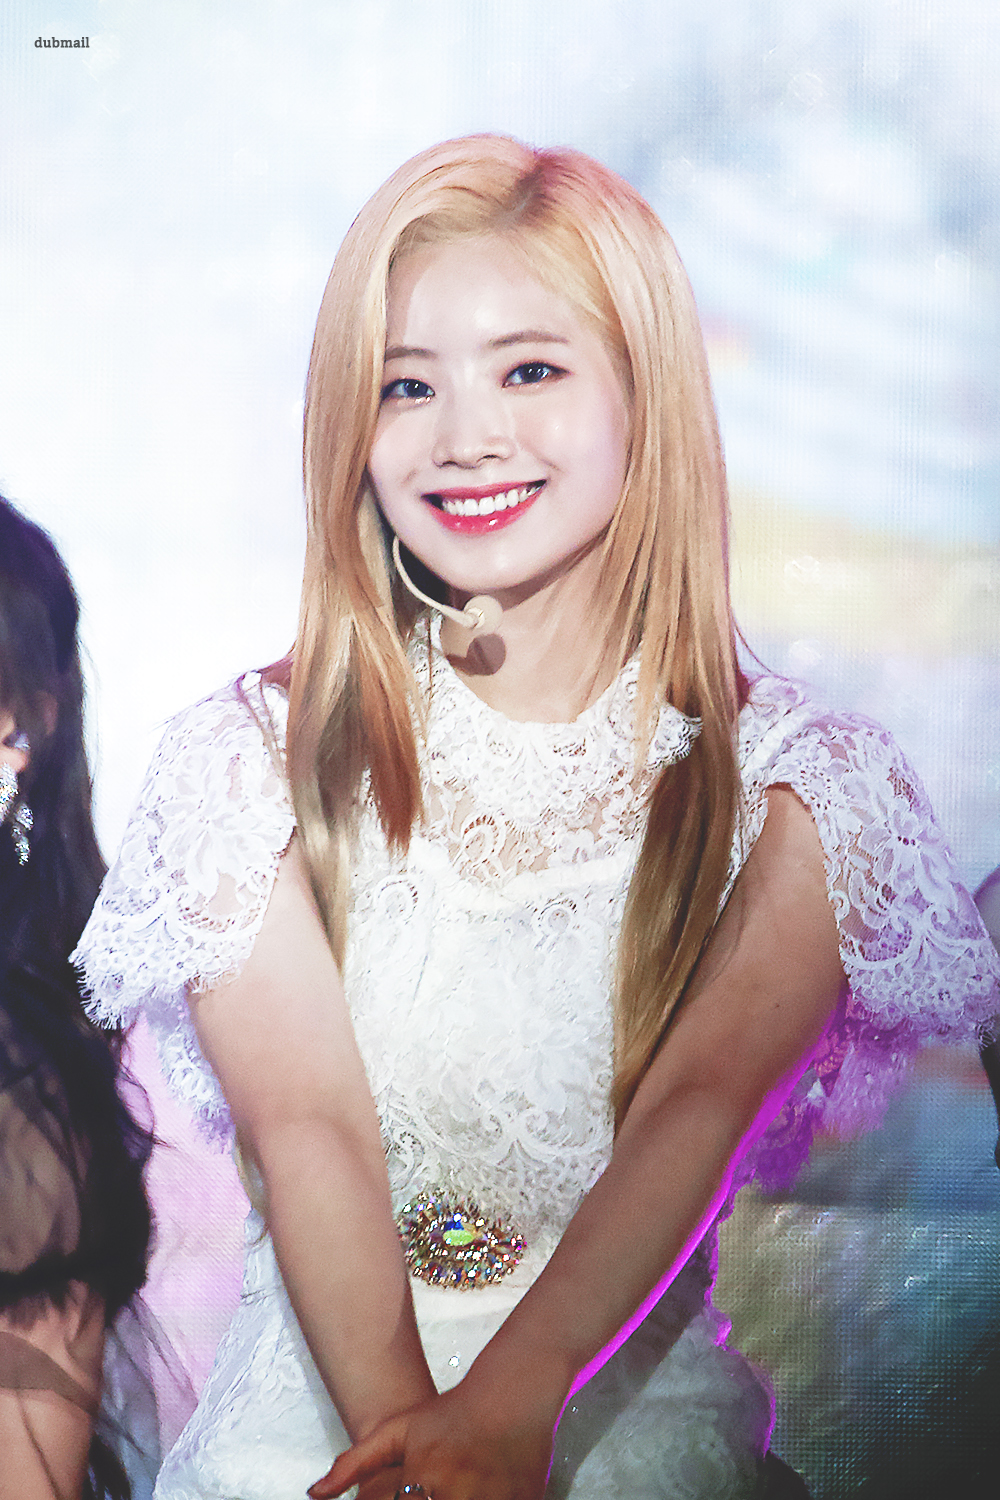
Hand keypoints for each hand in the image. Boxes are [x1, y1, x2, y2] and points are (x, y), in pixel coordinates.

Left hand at [308, 1375, 557, 1499]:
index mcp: (423, 1479)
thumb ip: (354, 1463)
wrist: (510, 1396)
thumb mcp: (398, 1430)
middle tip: (426, 1493)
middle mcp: (456, 1494)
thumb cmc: (449, 1415)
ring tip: (448, 1493)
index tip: (404, 1496)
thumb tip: (313, 1494)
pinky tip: (479, 1494)